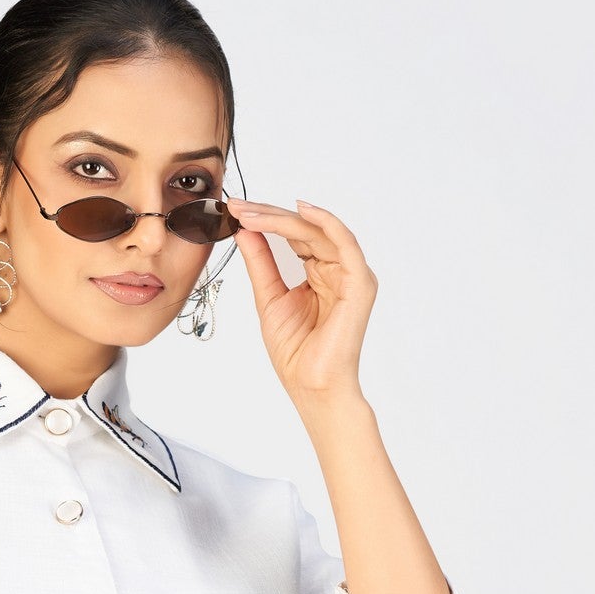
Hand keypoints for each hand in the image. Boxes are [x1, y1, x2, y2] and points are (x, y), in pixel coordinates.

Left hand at [226, 197, 377, 401]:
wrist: (311, 387)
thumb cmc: (296, 353)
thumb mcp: (269, 297)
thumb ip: (261, 262)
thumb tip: (245, 229)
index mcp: (319, 273)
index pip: (294, 236)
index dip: (265, 220)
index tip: (235, 210)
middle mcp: (338, 270)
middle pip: (305, 230)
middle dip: (269, 215)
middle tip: (238, 206)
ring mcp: (351, 275)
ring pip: (319, 232)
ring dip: (284, 219)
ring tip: (252, 213)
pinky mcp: (359, 283)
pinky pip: (345, 243)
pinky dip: (325, 222)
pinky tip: (301, 210)